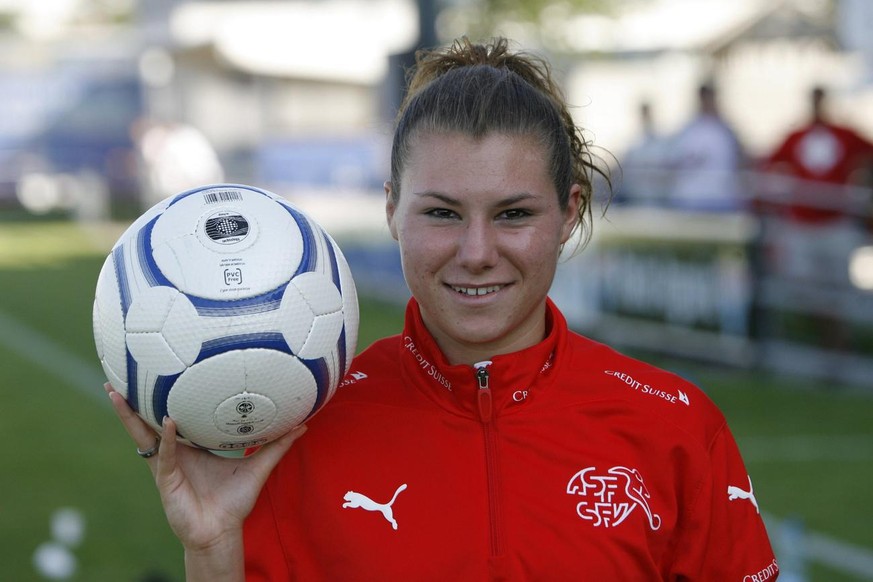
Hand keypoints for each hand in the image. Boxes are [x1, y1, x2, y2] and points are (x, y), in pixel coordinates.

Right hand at [105, 383, 304, 551]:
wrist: (221, 532)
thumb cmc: (234, 501)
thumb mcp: (259, 466)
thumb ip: (277, 444)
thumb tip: (302, 424)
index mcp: (189, 446)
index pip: (171, 416)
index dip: (162, 397)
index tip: (159, 372)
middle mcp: (173, 452)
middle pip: (146, 421)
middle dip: (131, 400)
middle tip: (116, 375)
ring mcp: (165, 465)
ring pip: (143, 434)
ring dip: (128, 415)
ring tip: (116, 392)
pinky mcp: (165, 479)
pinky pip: (164, 455)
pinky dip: (167, 439)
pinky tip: (169, 421)